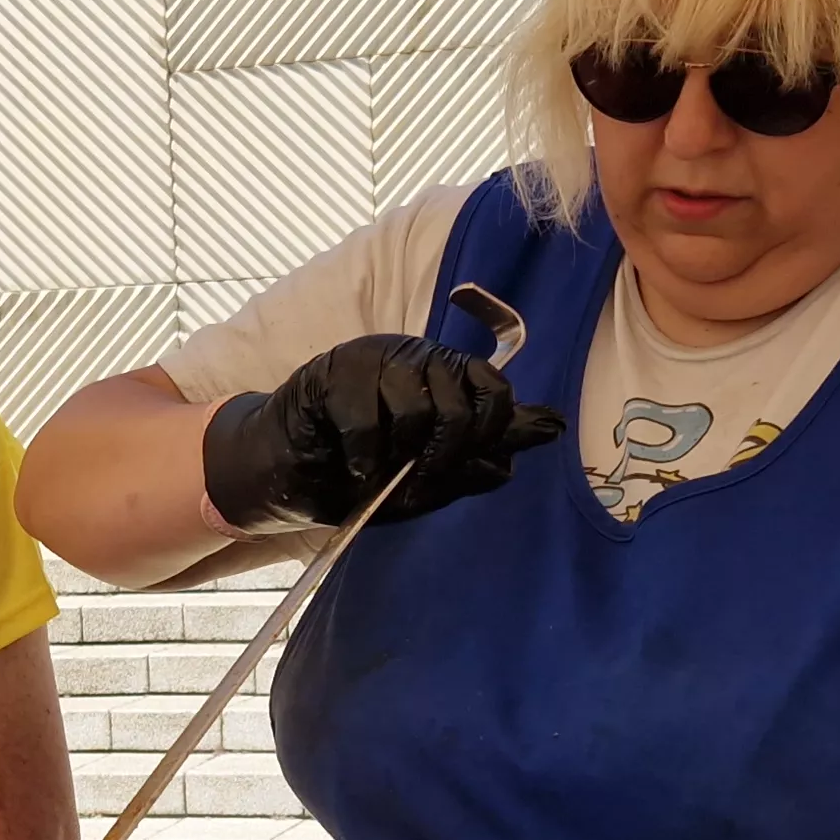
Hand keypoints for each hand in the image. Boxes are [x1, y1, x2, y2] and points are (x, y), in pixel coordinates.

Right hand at [202, 334, 564, 532]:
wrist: (287, 478)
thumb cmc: (361, 476)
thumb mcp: (431, 479)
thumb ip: (484, 454)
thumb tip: (552, 428)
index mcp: (443, 375)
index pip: (493, 388)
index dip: (488, 434)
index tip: (460, 466)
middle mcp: (412, 356)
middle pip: (458, 403)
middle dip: (440, 459)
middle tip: (413, 482)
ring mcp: (370, 358)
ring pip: (414, 411)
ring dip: (396, 462)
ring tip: (376, 475)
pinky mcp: (329, 372)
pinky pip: (365, 422)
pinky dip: (361, 460)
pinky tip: (349, 468)